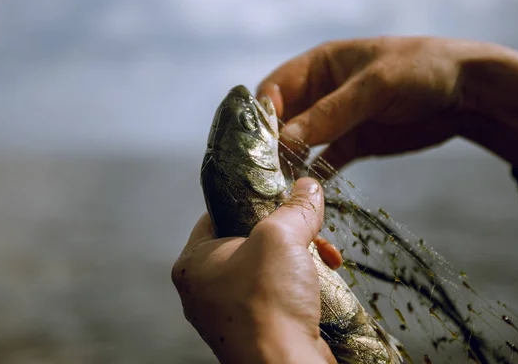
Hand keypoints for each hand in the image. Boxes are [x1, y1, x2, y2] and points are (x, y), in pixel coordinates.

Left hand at [171, 178, 337, 363]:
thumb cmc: (267, 301)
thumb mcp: (281, 236)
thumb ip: (295, 207)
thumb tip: (308, 186)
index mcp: (193, 263)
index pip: (216, 215)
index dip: (249, 202)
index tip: (277, 197)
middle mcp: (205, 289)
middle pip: (248, 242)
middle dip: (286, 234)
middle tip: (308, 231)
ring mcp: (228, 314)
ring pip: (265, 269)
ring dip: (298, 258)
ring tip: (324, 257)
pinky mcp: (255, 330)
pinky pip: (276, 296)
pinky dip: (298, 285)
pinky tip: (322, 281)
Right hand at [257, 36, 517, 168]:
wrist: (468, 94)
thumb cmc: (420, 71)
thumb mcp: (373, 86)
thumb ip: (329, 113)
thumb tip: (283, 143)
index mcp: (318, 65)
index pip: (274, 90)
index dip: (262, 116)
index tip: (256, 146)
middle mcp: (320, 93)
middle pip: (282, 120)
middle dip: (270, 145)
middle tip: (262, 174)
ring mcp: (336, 120)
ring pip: (299, 144)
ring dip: (288, 163)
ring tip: (278, 187)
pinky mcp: (353, 143)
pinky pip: (324, 161)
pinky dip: (313, 176)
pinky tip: (304, 193)